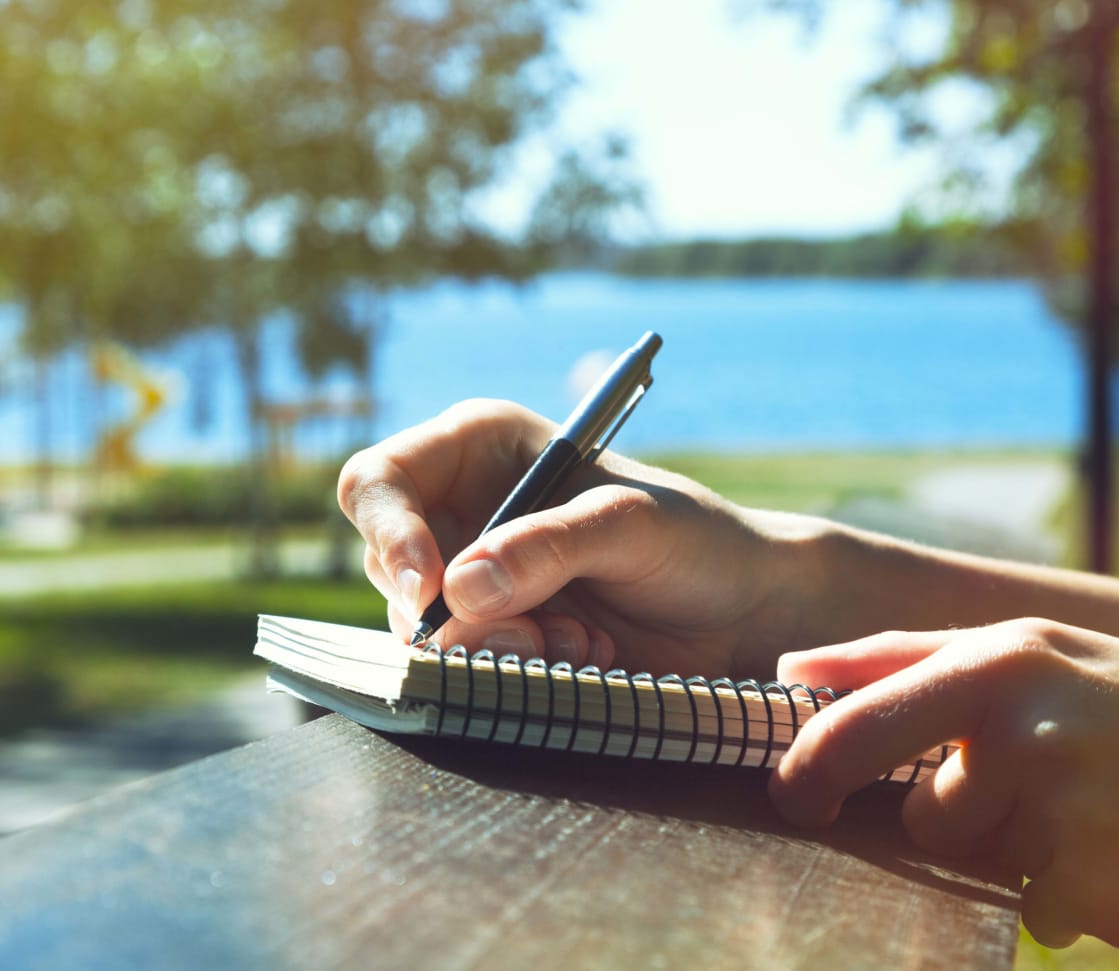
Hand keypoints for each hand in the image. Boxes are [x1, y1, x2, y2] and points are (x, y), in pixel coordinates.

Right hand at [337, 398, 809, 677]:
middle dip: (453, 612)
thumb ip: (549, 547)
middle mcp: (459, 508)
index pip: (379, 481)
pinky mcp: (489, 634)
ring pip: (420, 626)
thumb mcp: (632, 526)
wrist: (738, 616)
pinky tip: (581, 657)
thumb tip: (460, 589)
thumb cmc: (693, 543)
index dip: (389, 532)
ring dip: (497, 646)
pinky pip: (460, 665)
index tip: (429, 590)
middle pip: (388, 564)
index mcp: (478, 448)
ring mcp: (469, 577)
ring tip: (581, 643)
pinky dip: (515, 670)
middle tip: (533, 634)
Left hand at [770, 619, 1118, 948]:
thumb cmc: (1109, 697)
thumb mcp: (1018, 651)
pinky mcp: (1103, 878)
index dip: (809, 769)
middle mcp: (1031, 731)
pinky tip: (1108, 849)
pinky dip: (1070, 898)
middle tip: (1028, 787)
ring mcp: (1077, 809)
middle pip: (924, 819)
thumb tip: (792, 672)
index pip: (859, 726)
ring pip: (987, 867)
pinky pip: (1042, 914)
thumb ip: (898, 659)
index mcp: (995, 664)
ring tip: (1084, 808)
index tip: (792, 800)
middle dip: (957, 818)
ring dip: (1024, 855)